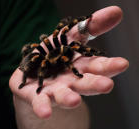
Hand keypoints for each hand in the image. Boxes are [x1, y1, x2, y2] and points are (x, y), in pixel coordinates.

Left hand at [9, 6, 128, 120]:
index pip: (96, 66)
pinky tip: (45, 112)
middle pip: (83, 82)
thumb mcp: (71, 37)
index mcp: (79, 66)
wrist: (33, 71)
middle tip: (106, 85)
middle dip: (94, 84)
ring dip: (69, 98)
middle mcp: (69, 80)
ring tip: (74, 100)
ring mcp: (53, 90)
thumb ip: (91, 27)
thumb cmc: (55, 54)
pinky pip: (38, 101)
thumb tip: (116, 11)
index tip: (122, 63)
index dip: (108, 65)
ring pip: (63, 94)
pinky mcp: (35, 95)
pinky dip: (42, 106)